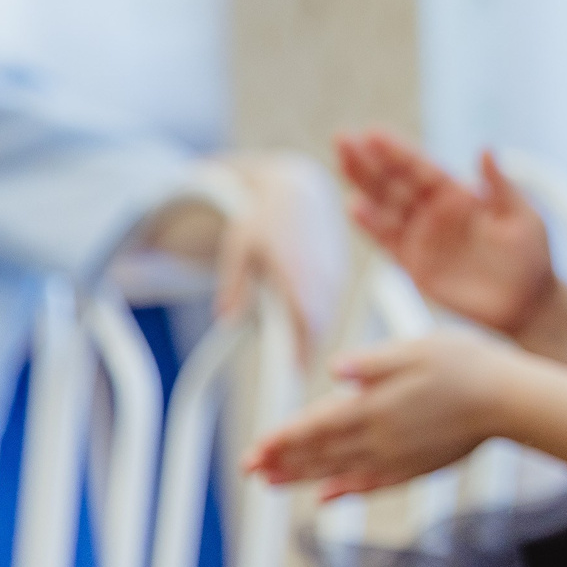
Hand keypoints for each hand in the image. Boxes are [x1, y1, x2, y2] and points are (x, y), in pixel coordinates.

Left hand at [210, 152, 347, 355]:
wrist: (298, 190)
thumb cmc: (263, 218)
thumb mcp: (239, 247)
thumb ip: (233, 285)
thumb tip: (228, 320)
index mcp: (296, 270)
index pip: (305, 319)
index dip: (302, 349)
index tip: (293, 374)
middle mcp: (321, 274)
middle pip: (320, 324)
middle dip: (308, 350)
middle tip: (293, 375)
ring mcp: (334, 273)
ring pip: (327, 315)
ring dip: (313, 335)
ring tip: (296, 357)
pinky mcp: (339, 272)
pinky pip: (330, 303)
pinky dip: (318, 319)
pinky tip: (304, 326)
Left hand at [244, 330, 531, 499]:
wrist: (510, 402)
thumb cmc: (468, 366)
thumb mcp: (417, 348)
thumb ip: (372, 363)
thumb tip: (333, 370)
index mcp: (373, 407)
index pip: (315, 426)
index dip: (282, 439)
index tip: (254, 450)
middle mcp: (379, 438)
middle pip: (320, 453)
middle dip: (283, 461)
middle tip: (251, 470)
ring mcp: (398, 457)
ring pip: (339, 471)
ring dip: (303, 478)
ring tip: (273, 483)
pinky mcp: (417, 467)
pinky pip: (371, 484)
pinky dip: (345, 491)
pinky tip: (328, 498)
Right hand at [336, 130, 554, 334]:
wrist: (528, 303)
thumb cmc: (531, 256)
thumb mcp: (522, 217)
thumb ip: (501, 186)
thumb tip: (485, 148)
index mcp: (459, 194)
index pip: (422, 168)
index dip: (398, 151)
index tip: (373, 133)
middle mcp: (434, 211)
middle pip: (395, 182)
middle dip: (369, 160)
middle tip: (343, 137)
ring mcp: (422, 237)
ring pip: (385, 206)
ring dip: (363, 185)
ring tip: (342, 161)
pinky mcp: (414, 264)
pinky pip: (388, 242)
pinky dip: (372, 226)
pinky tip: (354, 207)